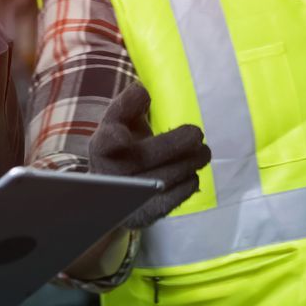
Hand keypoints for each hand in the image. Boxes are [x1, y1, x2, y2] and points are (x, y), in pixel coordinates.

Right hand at [89, 82, 211, 229]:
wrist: (116, 191)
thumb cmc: (123, 148)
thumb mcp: (122, 123)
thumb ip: (129, 105)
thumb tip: (141, 89)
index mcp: (102, 147)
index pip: (105, 141)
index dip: (113, 137)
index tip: (123, 135)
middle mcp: (109, 174)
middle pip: (142, 158)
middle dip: (173, 144)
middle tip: (197, 133)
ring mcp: (125, 198)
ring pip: (161, 180)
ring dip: (188, 163)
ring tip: (203, 152)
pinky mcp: (142, 215)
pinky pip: (169, 201)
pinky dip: (186, 186)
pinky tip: (193, 175)